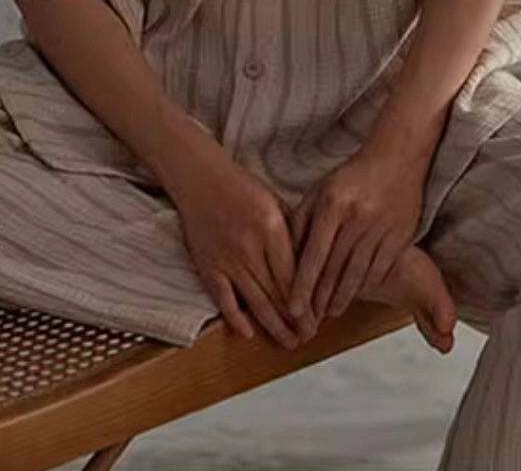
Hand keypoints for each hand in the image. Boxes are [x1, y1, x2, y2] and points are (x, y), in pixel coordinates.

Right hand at [171, 150, 308, 349]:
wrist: (201, 180)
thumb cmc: (241, 188)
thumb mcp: (275, 203)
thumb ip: (292, 234)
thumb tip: (311, 267)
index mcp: (271, 228)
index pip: (293, 275)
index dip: (307, 302)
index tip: (318, 318)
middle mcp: (249, 246)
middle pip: (277, 293)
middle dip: (295, 320)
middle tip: (308, 336)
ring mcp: (226, 259)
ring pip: (254, 301)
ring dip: (273, 326)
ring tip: (289, 342)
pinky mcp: (207, 267)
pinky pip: (223, 299)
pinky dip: (235, 318)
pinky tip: (249, 333)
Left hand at [286, 148, 423, 333]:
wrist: (397, 157)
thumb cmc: (353, 175)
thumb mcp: (321, 190)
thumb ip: (302, 220)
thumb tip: (284, 256)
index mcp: (333, 205)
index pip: (313, 255)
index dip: (302, 286)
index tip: (293, 309)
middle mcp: (357, 217)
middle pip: (334, 270)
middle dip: (320, 299)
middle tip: (309, 320)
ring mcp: (381, 227)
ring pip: (358, 274)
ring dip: (342, 298)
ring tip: (330, 312)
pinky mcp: (401, 235)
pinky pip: (380, 269)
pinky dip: (366, 286)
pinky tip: (356, 295)